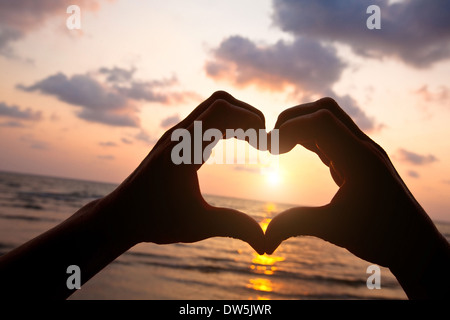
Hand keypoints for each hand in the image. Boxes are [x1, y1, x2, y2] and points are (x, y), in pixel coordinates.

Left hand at [102, 91, 265, 253]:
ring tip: (254, 141)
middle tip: (264, 142)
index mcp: (183, 150)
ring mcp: (176, 135)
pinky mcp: (176, 140)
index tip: (266, 146)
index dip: (251, 121)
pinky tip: (234, 145)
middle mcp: (179, 135)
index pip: (222, 111)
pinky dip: (226, 124)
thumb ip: (233, 228)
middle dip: (249, 115)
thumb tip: (265, 245)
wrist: (121, 215)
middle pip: (220, 101)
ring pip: (212, 107)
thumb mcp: (197, 226)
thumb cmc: (154, 220)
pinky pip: (205, 119)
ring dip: (237, 117)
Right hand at [265, 97, 449, 298]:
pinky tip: (297, 152)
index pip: (321, 121)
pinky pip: (332, 136)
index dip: (289, 128)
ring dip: (301, 126)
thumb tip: (263, 240)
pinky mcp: (360, 159)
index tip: (269, 150)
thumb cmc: (383, 237)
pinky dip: (310, 138)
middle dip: (292, 119)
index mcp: (360, 159)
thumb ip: (296, 225)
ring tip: (280, 147)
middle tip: (271, 144)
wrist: (415, 244)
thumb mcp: (336, 230)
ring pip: (329, 120)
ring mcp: (363, 151)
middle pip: (324, 110)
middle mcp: (363, 148)